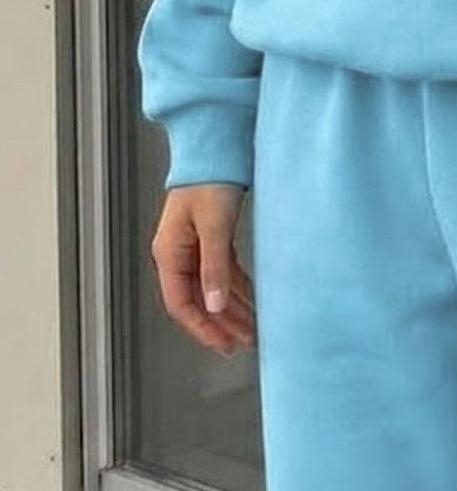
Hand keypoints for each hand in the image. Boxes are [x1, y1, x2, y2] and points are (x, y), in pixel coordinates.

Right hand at [150, 184, 255, 355]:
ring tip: (252, 329)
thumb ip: (214, 267)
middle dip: (221, 324)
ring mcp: (195, 246)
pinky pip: (222, 271)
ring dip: (231, 309)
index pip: (182, 303)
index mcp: (170, 253)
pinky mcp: (212, 237)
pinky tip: (252, 300)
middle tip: (244, 343)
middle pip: (198, 300)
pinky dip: (236, 287)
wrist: (217, 146)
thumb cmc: (209, 179)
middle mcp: (179, 253)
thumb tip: (216, 306)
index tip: (224, 344)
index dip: (203, 327)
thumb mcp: (214, 226)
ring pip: (212, 288)